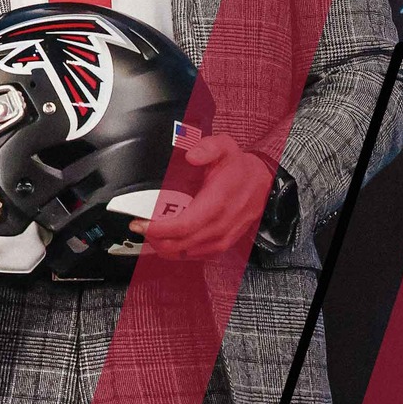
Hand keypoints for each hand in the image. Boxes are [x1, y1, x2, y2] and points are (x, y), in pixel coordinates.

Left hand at [130, 135, 272, 258]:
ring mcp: (222, 238)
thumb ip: (207, 147)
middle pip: (180, 243)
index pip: (184, 225)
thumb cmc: (240, 168)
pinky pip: (196, 256)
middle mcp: (220, 224)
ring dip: (163, 247)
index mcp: (217, 202)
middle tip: (138, 226)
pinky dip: (178, 252)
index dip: (158, 229)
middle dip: (154, 238)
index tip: (140, 223)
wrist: (263, 184)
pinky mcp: (223, 245)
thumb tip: (191, 155)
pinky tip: (165, 242)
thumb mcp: (225, 147)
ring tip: (148, 233)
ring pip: (186, 253)